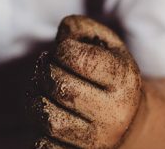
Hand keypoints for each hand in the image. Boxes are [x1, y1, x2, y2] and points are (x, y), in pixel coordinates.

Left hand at [32, 15, 143, 148]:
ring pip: (48, 119)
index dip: (61, 49)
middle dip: (45, 72)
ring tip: (42, 90)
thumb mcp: (107, 44)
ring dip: (34, 99)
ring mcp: (97, 141)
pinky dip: (37, 128)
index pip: (79, 58)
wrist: (130, 123)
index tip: (63, 51)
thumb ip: (81, 28)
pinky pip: (43, 145)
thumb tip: (60, 36)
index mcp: (124, 80)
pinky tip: (48, 114)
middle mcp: (114, 114)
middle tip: (48, 68)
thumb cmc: (110, 76)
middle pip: (60, 87)